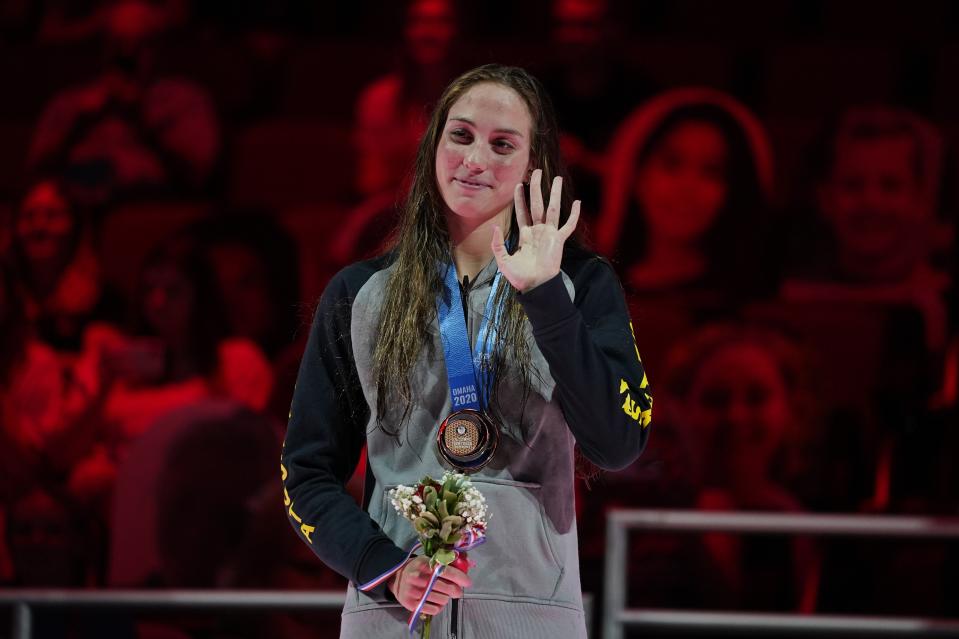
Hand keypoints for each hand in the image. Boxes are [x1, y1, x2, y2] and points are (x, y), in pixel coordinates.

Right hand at [388, 556, 470, 615]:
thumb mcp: (428, 560)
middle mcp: (418, 578)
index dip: (459, 577)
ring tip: (442, 594)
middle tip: (457, 591)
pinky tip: (436, 601)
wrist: (396, 577)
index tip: (467, 582)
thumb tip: (466, 565)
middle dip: (456, 590)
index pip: (445, 571)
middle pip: (446, 588)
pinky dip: (439, 606)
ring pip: (443, 600)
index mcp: (424, 564)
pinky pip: (435, 609)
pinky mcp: (412, 604)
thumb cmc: (417, 568)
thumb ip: (445, 562)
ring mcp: (415, 592)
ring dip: (446, 598)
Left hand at [492, 169, 580, 292]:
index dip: (520, 198)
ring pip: (553, 209)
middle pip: (537, 204)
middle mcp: (538, 231)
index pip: (522, 211)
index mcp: (525, 235)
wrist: (535, 286)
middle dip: (537, 188)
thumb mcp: (503, 260)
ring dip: (555, 194)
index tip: (519, 184)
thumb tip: (495, 227)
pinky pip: (568, 226)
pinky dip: (573, 215)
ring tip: (558, 179)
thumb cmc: (519, 277)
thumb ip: (498, 244)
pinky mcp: (559, 241)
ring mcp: (549, 234)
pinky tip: (577, 203)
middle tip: (537, 171)